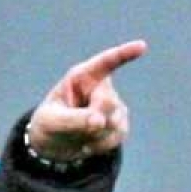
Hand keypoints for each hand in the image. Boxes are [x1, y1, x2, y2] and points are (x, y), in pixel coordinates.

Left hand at [27, 40, 146, 161]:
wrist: (54, 145)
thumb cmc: (49, 124)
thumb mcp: (52, 121)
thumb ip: (74, 120)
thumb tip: (99, 122)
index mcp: (82, 77)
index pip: (105, 62)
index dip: (124, 54)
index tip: (141, 46)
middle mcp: (101, 87)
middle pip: (108, 102)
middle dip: (93, 119)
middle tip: (76, 127)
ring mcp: (113, 106)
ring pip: (114, 122)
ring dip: (94, 135)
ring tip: (77, 135)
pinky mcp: (120, 124)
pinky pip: (117, 136)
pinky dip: (100, 145)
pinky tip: (88, 144)